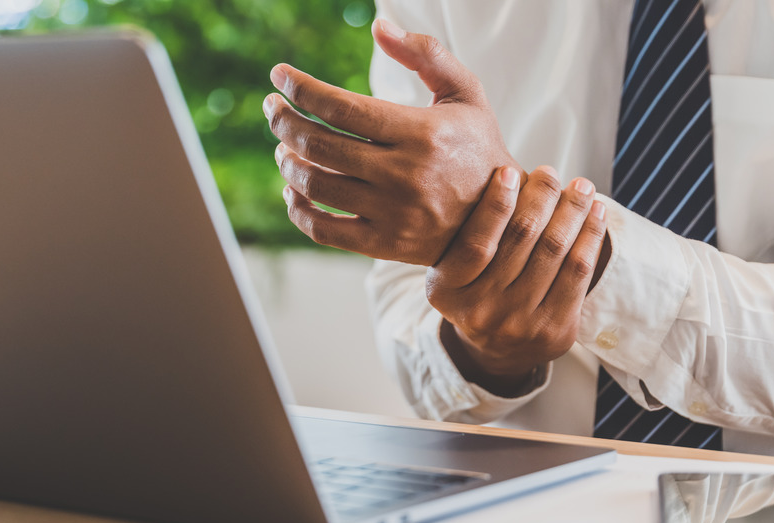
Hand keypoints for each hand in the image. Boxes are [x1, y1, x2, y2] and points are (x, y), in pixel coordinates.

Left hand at [266, 18, 521, 265]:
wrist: (501, 219)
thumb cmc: (477, 148)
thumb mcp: (466, 95)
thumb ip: (426, 54)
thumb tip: (378, 25)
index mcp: (421, 133)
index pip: (341, 107)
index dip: (301, 88)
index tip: (279, 76)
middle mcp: (405, 175)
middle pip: (319, 144)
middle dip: (283, 121)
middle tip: (272, 109)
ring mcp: (393, 214)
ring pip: (315, 186)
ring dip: (287, 162)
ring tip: (283, 147)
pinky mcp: (384, 245)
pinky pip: (323, 229)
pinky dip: (297, 208)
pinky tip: (293, 190)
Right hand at [426, 166, 607, 395]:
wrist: (496, 350)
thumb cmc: (475, 290)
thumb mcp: (453, 267)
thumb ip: (467, 230)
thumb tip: (504, 174)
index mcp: (448, 290)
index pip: (475, 242)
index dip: (495, 205)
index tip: (508, 172)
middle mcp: (480, 311)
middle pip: (520, 241)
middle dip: (540, 197)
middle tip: (550, 173)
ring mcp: (519, 324)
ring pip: (554, 252)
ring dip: (572, 211)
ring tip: (581, 187)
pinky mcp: (554, 331)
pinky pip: (578, 274)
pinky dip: (590, 237)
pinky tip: (595, 213)